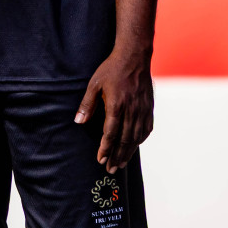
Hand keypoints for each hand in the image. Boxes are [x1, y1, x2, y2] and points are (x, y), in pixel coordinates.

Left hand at [76, 48, 152, 172]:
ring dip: (128, 152)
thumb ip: (87, 104)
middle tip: (111, 170)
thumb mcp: (94, 84)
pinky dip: (140, 140)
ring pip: (136, 138)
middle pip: (124, 140)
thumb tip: (78, 122)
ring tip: (121, 163)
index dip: (105, 149)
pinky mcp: (149, 108)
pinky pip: (146, 129)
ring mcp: (142, 110)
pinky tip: (134, 146)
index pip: (110, 134)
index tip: (100, 160)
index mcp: (117, 106)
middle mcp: (131, 111)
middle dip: (117, 157)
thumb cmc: (111, 69)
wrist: (134, 58)